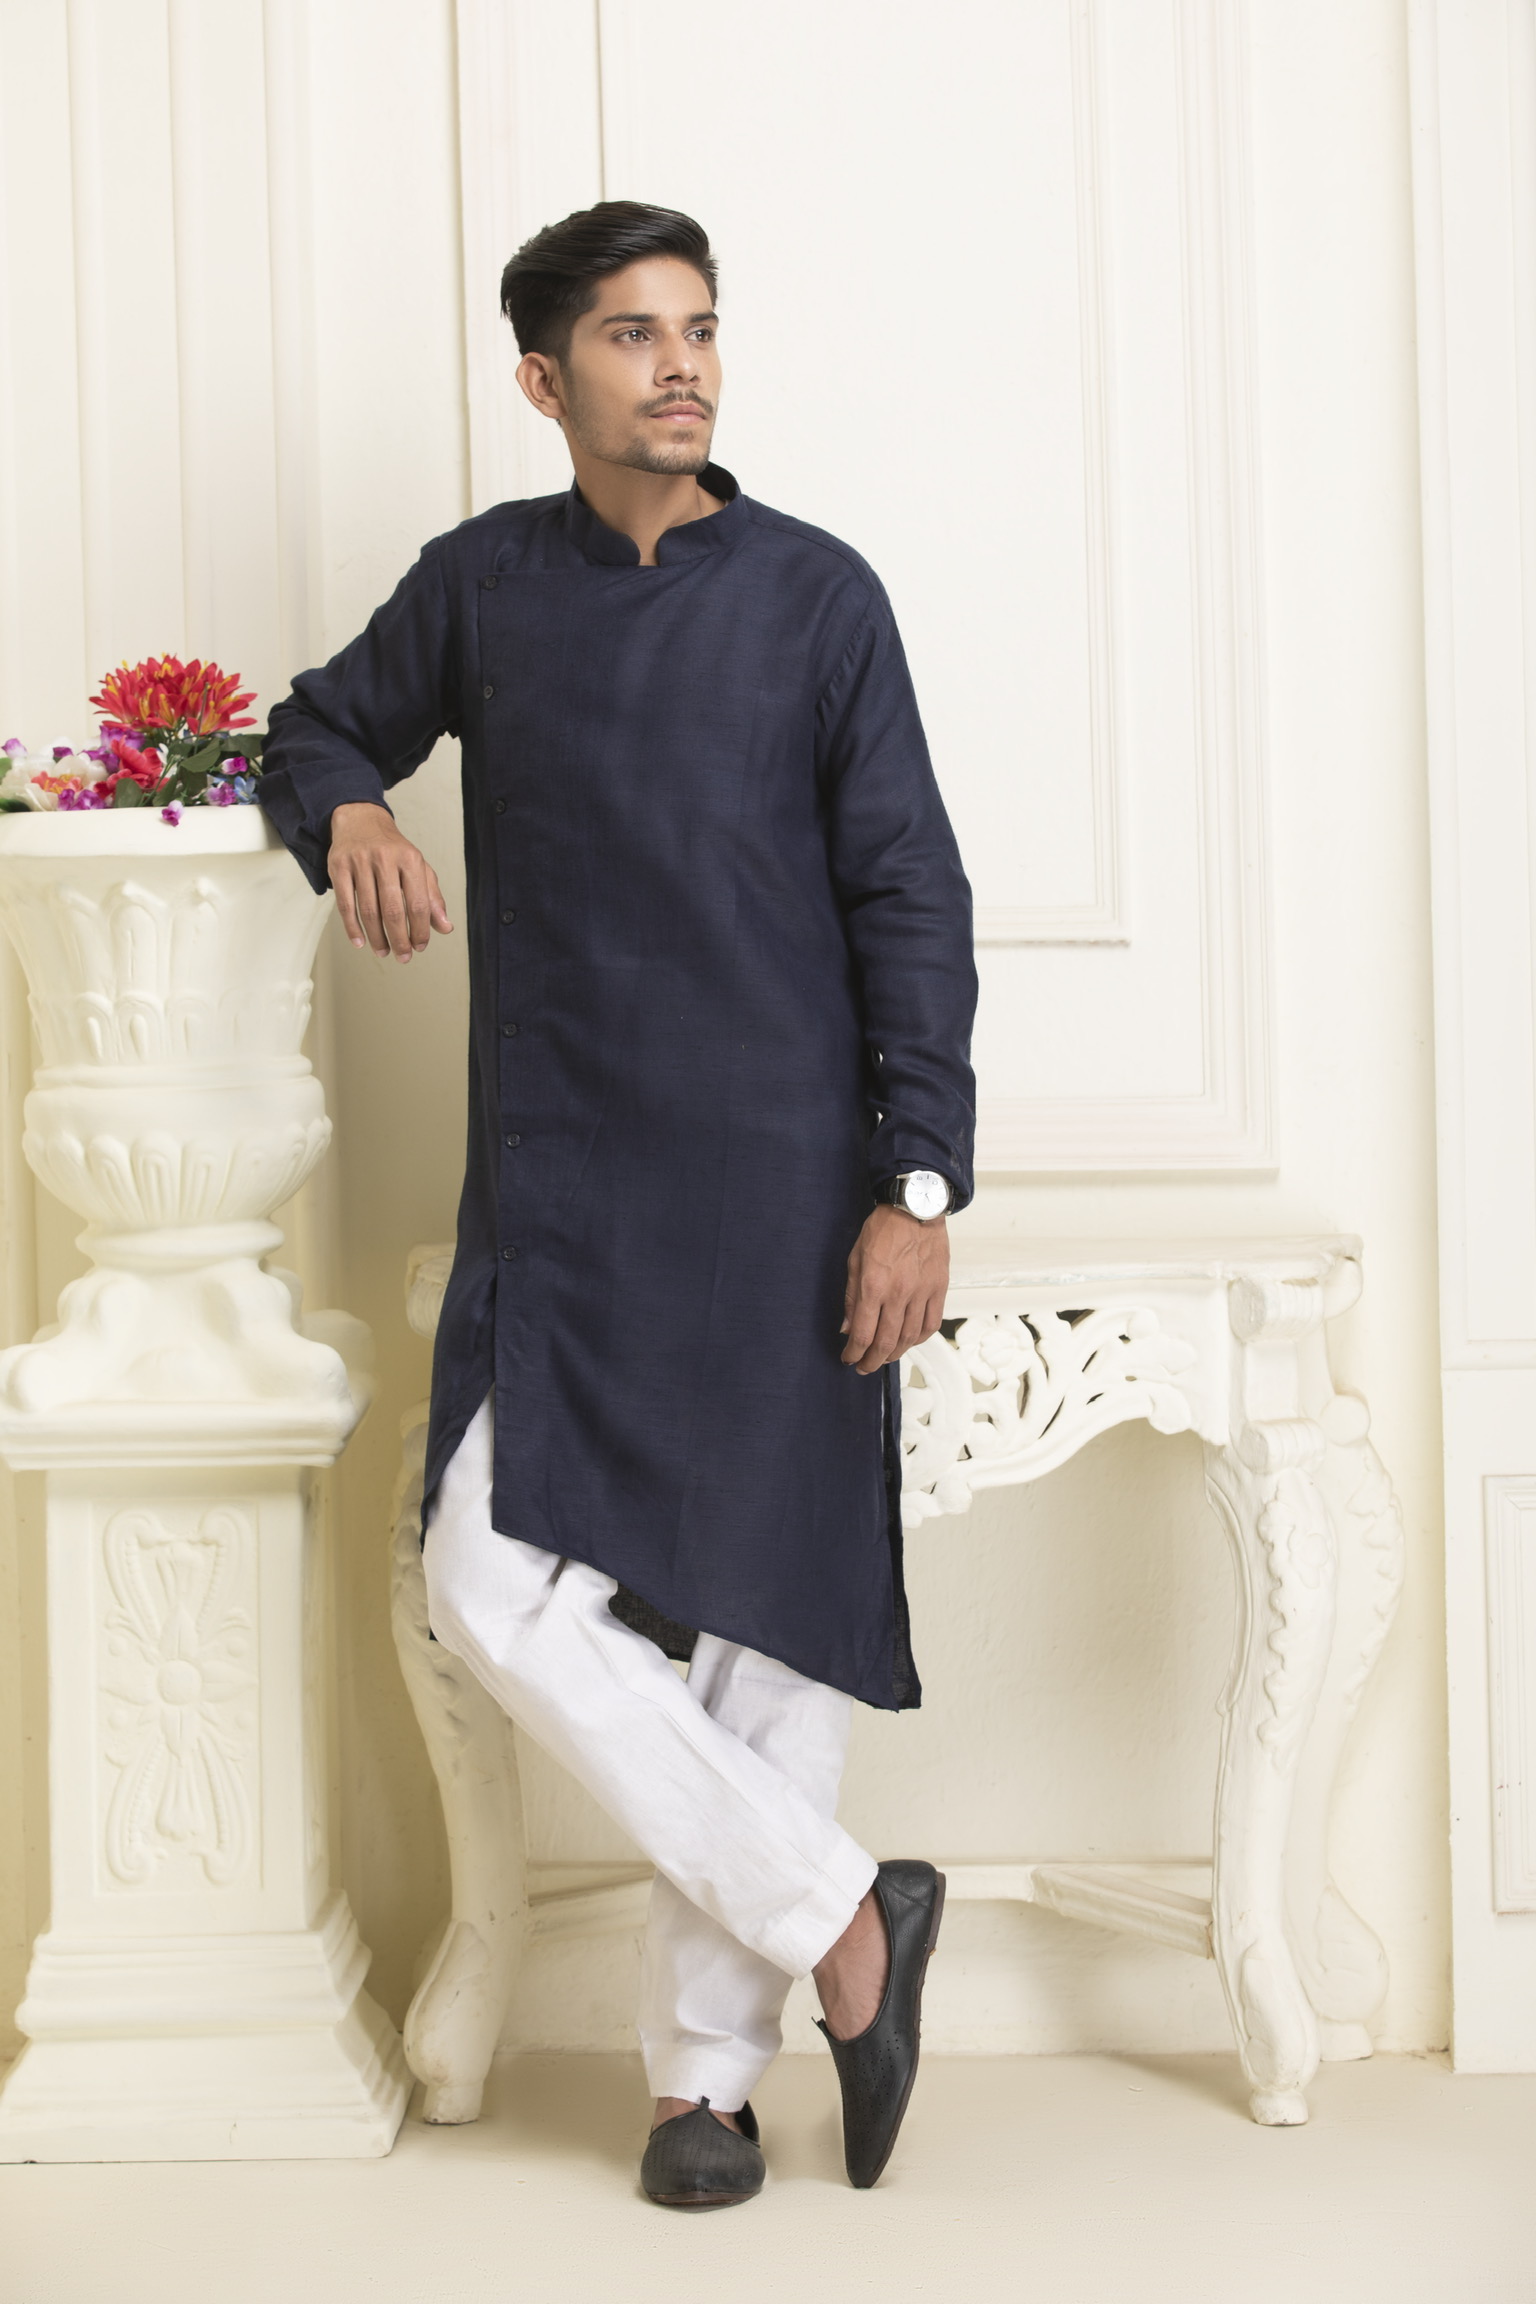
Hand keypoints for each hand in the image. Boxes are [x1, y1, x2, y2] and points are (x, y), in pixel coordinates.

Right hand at [328, 801, 452, 960]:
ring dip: (377, 937)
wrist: (361, 821)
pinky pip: (345, 904)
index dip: (421, 929)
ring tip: (383, 952)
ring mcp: (360, 862)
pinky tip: (360, 942)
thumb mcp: (418, 867)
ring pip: (368, 910)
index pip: (418, 902)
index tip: (420, 946)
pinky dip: (352, 927)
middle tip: (403, 956)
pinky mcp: (338, 866)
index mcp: (410, 859)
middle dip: (399, 938)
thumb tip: (446, 928)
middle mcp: (385, 858)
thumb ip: (432, 898)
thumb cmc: (393, 850)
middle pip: (392, 909)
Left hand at [840, 1204, 948, 1374]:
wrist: (915, 1208)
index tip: (848, 1358)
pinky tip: (908, 1341)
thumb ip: (852, 1297)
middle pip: (886, 1343)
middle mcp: (899, 1294)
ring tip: (883, 1357)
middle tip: (864, 1367)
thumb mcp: (855, 1260)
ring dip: (894, 1354)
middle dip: (872, 1361)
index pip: (863, 1334)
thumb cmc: (882, 1230)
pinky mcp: (938, 1289)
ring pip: (909, 1338)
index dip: (854, 1353)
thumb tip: (848, 1328)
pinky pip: (931, 1324)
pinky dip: (918, 1339)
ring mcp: (922, 1293)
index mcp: (874, 1286)